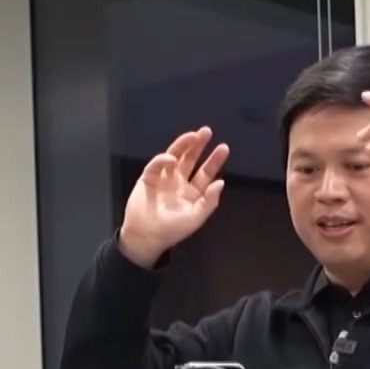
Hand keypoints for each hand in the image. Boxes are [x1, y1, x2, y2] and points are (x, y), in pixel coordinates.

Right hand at [118, 127, 228, 267]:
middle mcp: (179, 182)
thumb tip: (221, 182)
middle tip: (206, 131)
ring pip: (174, 157)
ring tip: (193, 135)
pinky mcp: (148, 178)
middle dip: (198, 146)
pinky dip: (163, 160)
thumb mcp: (196, 217)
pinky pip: (156, 165)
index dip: (214, 160)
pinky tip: (171, 158)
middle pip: (190, 159)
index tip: (223, 147)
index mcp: (192, 192)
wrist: (146, 237)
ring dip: (183, 145)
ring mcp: (163, 178)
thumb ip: (209, 201)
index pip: (205, 173)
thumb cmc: (172, 230)